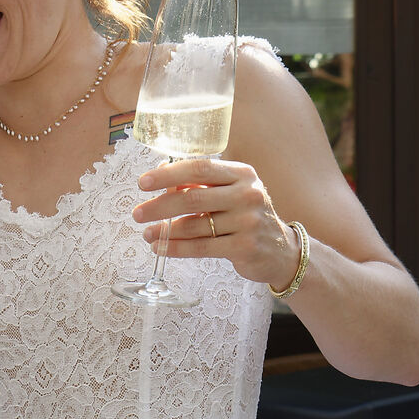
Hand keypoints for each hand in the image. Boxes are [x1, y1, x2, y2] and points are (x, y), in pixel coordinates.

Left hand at [134, 157, 300, 291]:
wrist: (281, 250)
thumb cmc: (246, 216)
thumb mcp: (230, 193)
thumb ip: (199, 184)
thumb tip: (159, 174)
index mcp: (242, 174)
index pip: (200, 168)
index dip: (169, 174)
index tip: (143, 182)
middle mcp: (248, 194)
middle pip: (193, 197)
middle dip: (159, 206)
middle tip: (137, 213)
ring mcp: (248, 221)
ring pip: (195, 225)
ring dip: (165, 230)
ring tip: (147, 233)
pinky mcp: (245, 247)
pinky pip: (201, 247)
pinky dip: (176, 248)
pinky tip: (160, 247)